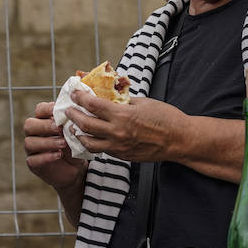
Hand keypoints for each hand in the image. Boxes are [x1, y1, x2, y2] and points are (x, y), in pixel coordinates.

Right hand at [22, 100, 86, 191]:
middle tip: (59, 129)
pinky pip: (33, 160)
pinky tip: (58, 155)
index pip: (39, 110)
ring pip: (29, 142)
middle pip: (29, 125)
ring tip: (63, 144)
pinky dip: (46, 157)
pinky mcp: (33, 164)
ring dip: (47, 142)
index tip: (59, 112)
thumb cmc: (74, 147)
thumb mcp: (75, 134)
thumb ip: (70, 125)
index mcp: (44, 121)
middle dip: (44, 126)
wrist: (75, 169)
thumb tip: (71, 116)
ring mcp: (32, 149)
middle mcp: (34, 134)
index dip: (47, 109)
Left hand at [63, 89, 180, 164]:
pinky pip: (101, 150)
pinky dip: (92, 143)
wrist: (179, 140)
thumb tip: (104, 91)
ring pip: (88, 142)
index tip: (74, 93)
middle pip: (85, 124)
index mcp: (123, 115)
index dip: (80, 98)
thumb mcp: (142, 101)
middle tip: (68, 110)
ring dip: (78, 133)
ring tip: (73, 127)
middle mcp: (117, 132)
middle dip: (73, 115)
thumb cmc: (164, 117)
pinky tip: (89, 137)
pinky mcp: (122, 156)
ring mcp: (118, 147)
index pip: (93, 105)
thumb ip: (121, 99)